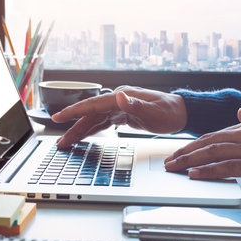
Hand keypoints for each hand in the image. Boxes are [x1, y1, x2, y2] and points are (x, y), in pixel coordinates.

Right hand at [52, 86, 186, 147]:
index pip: (92, 104)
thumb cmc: (170, 112)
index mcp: (121, 97)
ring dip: (81, 131)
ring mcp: (120, 107)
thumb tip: (120, 96)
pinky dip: (92, 130)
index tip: (58, 117)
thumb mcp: (153, 112)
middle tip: (60, 142)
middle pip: (90, 115)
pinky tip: (84, 136)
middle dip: (73, 128)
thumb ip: (135, 105)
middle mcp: (118, 100)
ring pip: (95, 120)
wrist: (182, 113)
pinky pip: (103, 123)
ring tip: (67, 143)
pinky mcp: (123, 115)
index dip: (74, 111)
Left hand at [164, 108, 240, 189]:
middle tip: (169, 160)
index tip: (182, 151)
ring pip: (212, 153)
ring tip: (174, 167)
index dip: (195, 143)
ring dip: (190, 161)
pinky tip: (195, 174)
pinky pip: (226, 168)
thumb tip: (239, 111)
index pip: (215, 134)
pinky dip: (208, 171)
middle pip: (208, 142)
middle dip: (185, 151)